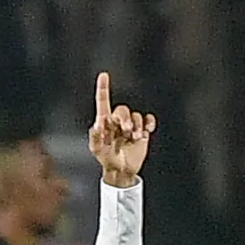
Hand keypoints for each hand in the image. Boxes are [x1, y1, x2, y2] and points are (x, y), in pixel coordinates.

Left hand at [87, 71, 154, 185]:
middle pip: (122, 110)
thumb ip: (96, 137)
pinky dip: (149, 122)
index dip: (103, 88)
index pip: (103, 102)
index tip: (104, 75)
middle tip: (126, 130)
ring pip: (135, 115)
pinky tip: (147, 131)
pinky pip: (147, 119)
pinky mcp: (142, 130)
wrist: (122, 170)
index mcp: (104, 122)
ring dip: (137, 125)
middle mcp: (116, 121)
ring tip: (134, 138)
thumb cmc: (106, 159)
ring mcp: (130, 125)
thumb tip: (99, 124)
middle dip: (125, 118)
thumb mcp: (97, 150)